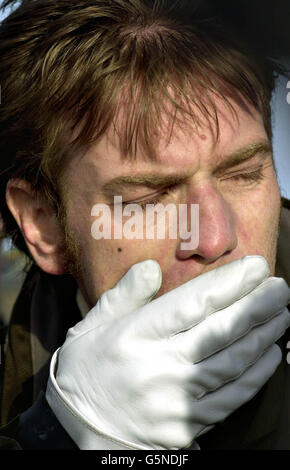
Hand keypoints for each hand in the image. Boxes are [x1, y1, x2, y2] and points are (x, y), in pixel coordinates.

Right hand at [46, 256, 289, 449]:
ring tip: (281, 315)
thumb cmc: (85, 369)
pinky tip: (270, 355)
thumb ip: (124, 295)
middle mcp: (158, 366)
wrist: (75, 429)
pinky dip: (254, 376)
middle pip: (220, 332)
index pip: (192, 304)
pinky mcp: (185, 426)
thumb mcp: (92, 325)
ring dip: (262, 337)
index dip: (229, 284)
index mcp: (134, 336)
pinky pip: (229, 399)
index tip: (256, 267)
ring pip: (231, 364)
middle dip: (256, 307)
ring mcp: (174, 400)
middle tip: (281, 288)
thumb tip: (153, 268)